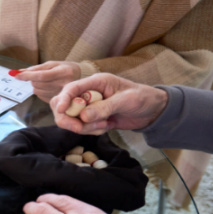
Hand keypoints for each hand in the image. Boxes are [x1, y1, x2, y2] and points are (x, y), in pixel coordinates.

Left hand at [14, 61, 80, 101]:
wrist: (79, 78)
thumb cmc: (64, 68)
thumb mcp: (53, 64)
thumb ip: (36, 68)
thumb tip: (20, 72)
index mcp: (63, 72)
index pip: (42, 75)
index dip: (28, 75)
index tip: (16, 75)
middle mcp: (62, 84)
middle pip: (38, 83)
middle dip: (32, 78)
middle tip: (38, 75)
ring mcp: (60, 94)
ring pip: (37, 90)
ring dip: (36, 85)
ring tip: (45, 81)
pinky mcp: (56, 100)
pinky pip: (40, 96)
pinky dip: (39, 90)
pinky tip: (47, 87)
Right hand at [50, 73, 168, 134]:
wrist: (152, 111)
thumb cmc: (142, 98)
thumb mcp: (125, 100)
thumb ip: (104, 107)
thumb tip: (83, 117)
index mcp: (95, 82)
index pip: (71, 88)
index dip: (63, 99)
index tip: (60, 111)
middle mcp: (88, 93)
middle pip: (62, 105)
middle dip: (68, 119)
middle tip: (78, 129)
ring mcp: (88, 106)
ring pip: (71, 119)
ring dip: (84, 127)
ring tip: (104, 125)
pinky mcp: (91, 118)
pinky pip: (81, 127)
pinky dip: (91, 130)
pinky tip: (106, 127)